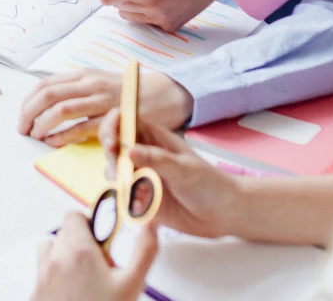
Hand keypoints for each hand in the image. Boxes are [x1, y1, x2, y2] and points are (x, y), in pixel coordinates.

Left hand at [18, 69, 192, 145]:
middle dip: (29, 113)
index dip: (28, 101)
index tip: (22, 115)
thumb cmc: (129, 93)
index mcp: (84, 75)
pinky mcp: (112, 117)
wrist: (163, 95)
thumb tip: (49, 102)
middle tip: (22, 129)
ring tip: (35, 136)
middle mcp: (90, 83)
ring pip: (61, 109)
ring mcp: (101, 99)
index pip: (45, 84)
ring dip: (42, 124)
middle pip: (48, 95)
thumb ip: (76, 89)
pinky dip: (63, 136)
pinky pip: (81, 127)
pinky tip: (54, 143)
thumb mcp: (99, 83)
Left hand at [30, 211, 158, 300]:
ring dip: (64, 258)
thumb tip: (150, 225)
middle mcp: (54, 261)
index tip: (105, 239)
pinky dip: (55, 278)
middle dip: (82, 243)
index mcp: (77, 251)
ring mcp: (41, 278)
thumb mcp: (133, 284)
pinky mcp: (35, 296)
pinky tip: (74, 295)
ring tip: (85, 279)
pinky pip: (42, 275)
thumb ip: (144, 249)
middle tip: (101, 265)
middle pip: (62, 233)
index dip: (92, 224)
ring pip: (49, 253)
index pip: (75, 216)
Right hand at [98, 107, 249, 239]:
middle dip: (110, 154)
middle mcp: (144, 153)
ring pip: (113, 169)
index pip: (125, 119)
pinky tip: (142, 206)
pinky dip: (125, 199)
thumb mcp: (185, 170)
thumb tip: (128, 150)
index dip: (112, 125)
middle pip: (113, 143)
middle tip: (119, 170)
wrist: (222, 214)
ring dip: (117, 178)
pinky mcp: (141, 196)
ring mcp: (141, 174)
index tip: (112, 142)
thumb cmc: (209, 184)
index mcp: (154, 137)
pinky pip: (122, 193)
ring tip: (135, 190)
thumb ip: (157, 160)